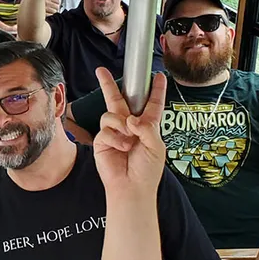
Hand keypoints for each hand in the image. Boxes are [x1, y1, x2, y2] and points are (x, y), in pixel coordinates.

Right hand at [92, 68, 167, 197]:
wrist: (132, 187)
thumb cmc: (147, 170)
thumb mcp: (156, 145)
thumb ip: (146, 127)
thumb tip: (129, 119)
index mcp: (147, 125)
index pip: (152, 103)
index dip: (156, 89)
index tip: (158, 76)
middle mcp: (129, 125)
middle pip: (119, 99)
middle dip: (109, 85)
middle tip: (100, 71)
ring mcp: (114, 132)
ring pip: (112, 114)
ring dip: (121, 125)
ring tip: (128, 139)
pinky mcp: (102, 140)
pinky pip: (106, 129)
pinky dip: (115, 138)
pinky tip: (121, 148)